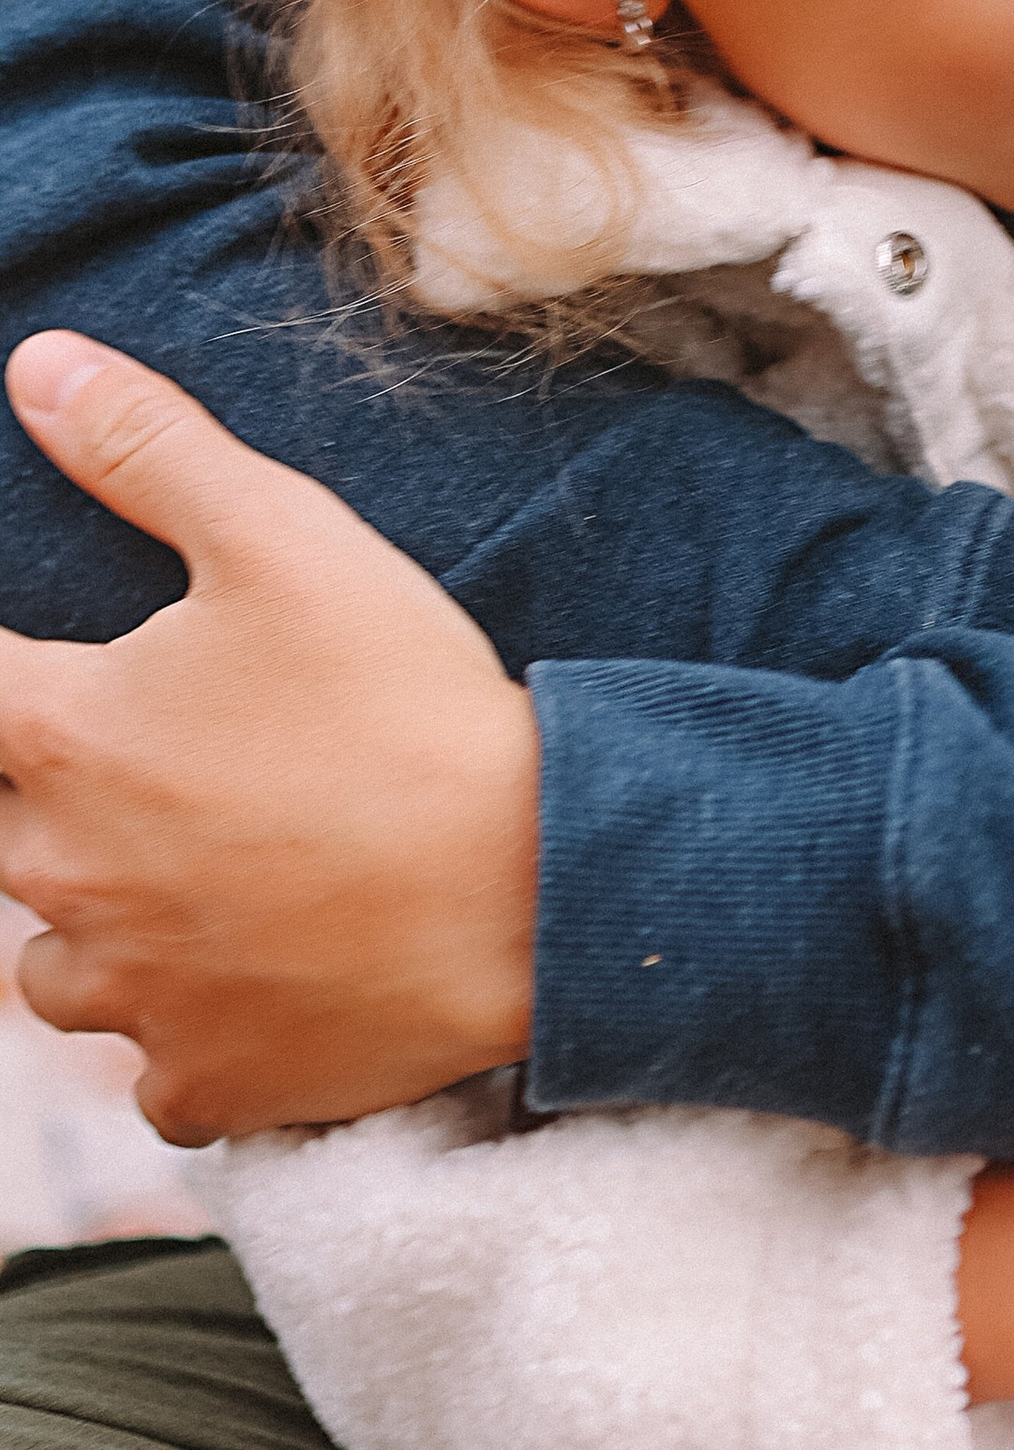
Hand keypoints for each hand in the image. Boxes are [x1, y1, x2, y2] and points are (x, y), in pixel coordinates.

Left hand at [0, 332, 537, 1140]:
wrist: (525, 887)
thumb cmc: (401, 705)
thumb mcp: (287, 539)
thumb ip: (149, 450)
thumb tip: (37, 368)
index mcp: (68, 739)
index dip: (4, 678)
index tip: (36, 681)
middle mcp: (65, 876)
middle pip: (4, 834)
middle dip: (59, 795)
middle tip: (170, 761)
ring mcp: (129, 995)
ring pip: (54, 964)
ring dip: (101, 922)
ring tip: (205, 874)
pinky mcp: (201, 1081)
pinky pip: (152, 1068)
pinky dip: (185, 1029)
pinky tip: (258, 978)